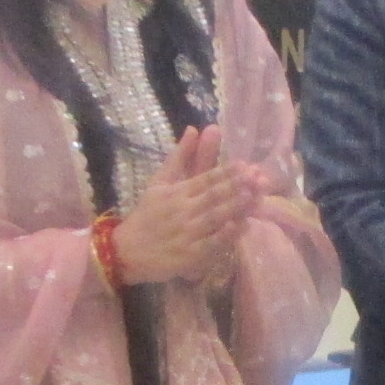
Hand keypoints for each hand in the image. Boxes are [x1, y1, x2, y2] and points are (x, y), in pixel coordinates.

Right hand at [114, 127, 251, 284]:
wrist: (126, 252)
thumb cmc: (146, 215)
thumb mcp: (158, 183)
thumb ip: (178, 157)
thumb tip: (193, 128)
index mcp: (176, 192)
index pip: (204, 179)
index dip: (225, 172)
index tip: (245, 165)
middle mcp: (182, 210)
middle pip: (212, 196)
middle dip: (236, 186)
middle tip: (258, 177)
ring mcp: (186, 233)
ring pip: (214, 217)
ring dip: (234, 207)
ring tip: (253, 196)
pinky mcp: (189, 255)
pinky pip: (211, 244)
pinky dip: (226, 235)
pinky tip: (241, 226)